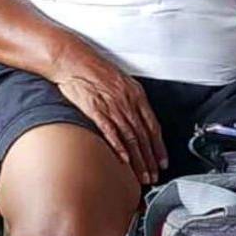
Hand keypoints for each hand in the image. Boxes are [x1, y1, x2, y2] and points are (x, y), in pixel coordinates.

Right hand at [50, 44, 167, 185]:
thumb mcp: (120, 81)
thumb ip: (130, 100)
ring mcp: (112, 106)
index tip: (162, 161)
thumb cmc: (94, 70)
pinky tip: (124, 160)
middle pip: (144, 136)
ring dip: (138, 159)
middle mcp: (127, 101)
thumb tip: (138, 117)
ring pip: (131, 137)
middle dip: (150, 159)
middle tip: (154, 175)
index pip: (153, 125)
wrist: (73, 60)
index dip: (159, 146)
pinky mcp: (96, 110)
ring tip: (142, 175)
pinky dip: (119, 147)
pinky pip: (111, 132)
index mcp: (136, 94)